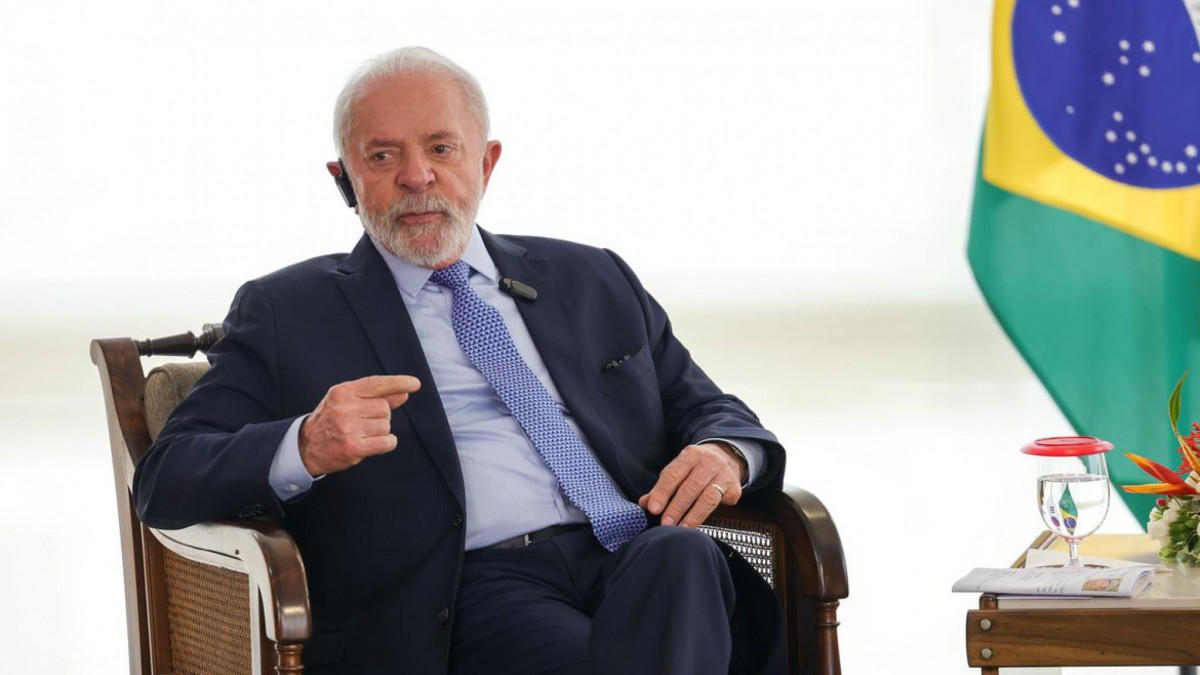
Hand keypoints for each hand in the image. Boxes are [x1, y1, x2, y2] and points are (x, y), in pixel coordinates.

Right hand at [299, 375, 420, 475]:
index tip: (415, 384)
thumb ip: (376, 397)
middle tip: (364, 422)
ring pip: (386, 426)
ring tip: (363, 433)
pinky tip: (374, 443)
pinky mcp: (353, 448)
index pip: (376, 384)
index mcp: (342, 392)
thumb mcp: (348, 402)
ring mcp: (348, 429)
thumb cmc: (331, 420)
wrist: (306, 446)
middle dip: (381, 416)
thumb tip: (404, 394)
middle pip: (384, 408)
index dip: (398, 383)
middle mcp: (344, 408)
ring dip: (381, 431)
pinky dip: (386, 443)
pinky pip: (386, 442)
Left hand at [637, 442, 745, 527]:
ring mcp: (723, 475)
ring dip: (692, 516)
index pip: (672, 474)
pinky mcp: (734, 489)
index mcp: (689, 456)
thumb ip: (662, 487)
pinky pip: (720, 504)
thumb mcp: (680, 470)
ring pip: (707, 498)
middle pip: (690, 487)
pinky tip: (696, 525)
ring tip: (680, 528)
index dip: (661, 493)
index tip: (653, 509)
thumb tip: (644, 503)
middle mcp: (708, 462)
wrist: (728, 457)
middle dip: (676, 507)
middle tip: (665, 523)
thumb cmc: (698, 467)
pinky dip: (707, 516)